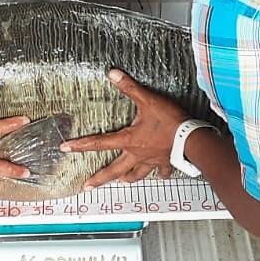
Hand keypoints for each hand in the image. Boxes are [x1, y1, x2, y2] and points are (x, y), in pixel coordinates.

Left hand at [60, 69, 189, 186]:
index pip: (99, 143)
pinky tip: (159, 176)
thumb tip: (113, 74)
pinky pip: (160, 172)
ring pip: (135, 174)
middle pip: (114, 169)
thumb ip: (130, 87)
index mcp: (129, 140)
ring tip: (121, 182)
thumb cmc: (172, 122)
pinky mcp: (165, 162)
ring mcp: (151, 161)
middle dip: (99, 178)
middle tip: (87, 186)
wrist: (194, 139)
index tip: (65, 148)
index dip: (81, 144)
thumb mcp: (148, 100)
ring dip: (127, 178)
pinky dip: (158, 174)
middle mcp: (137, 154)